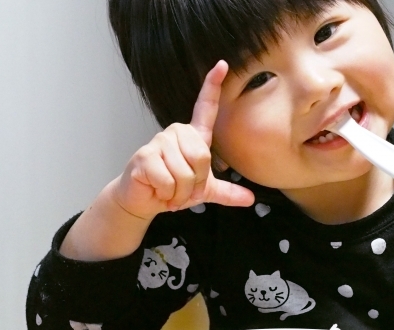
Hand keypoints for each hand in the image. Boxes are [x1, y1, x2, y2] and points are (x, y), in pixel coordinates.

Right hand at [113, 60, 253, 219]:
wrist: (143, 200)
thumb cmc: (172, 189)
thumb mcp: (203, 191)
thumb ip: (227, 192)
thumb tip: (250, 199)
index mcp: (192, 137)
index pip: (205, 108)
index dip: (213, 86)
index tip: (222, 64)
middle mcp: (176, 133)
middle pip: (202, 157)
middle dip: (195, 183)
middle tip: (183, 189)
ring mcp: (159, 142)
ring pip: (185, 173)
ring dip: (181, 192)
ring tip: (170, 191)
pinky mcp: (145, 156)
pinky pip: (169, 181)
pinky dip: (167, 194)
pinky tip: (158, 191)